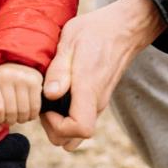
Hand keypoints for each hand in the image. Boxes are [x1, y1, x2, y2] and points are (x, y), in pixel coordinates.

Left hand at [0, 63, 42, 124]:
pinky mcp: (35, 81)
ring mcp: (21, 78)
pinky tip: (28, 113)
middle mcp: (5, 76)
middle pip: (10, 112)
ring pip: (23, 111)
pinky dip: (32, 115)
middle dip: (10, 121)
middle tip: (9, 119)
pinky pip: (35, 107)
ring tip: (18, 116)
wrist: (14, 64)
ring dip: (21, 119)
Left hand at [40, 0, 166, 151]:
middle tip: (44, 104)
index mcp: (89, 88)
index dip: (58, 126)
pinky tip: (60, 94)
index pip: (81, 128)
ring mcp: (100, 102)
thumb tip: (50, 94)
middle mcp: (97, 101)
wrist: (123, 28)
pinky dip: (68, 117)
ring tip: (51, 100)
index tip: (48, 107)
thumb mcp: (70, 41)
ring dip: (60, 125)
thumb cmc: (95, 31)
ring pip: (78, 133)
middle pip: (74, 139)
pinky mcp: (99, 99)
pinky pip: (82, 119)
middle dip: (53, 129)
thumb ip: (59, 69)